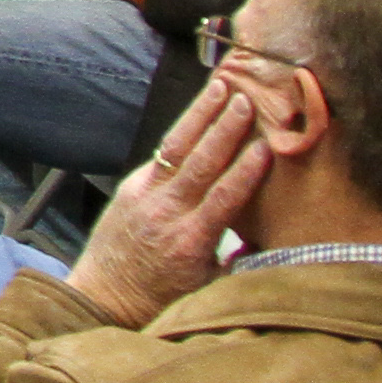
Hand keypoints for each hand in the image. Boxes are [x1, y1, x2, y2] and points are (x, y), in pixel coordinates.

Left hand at [60, 72, 269, 328]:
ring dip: (199, 115)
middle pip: (199, 163)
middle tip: (246, 100)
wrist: (105, 296)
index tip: (267, 147)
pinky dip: (181, 130)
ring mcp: (145, 195)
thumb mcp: (210, 286)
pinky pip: (162, 154)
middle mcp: (166, 213)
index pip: (224, 198)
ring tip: (220, 86)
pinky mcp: (131, 186)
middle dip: (224, 129)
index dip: (246, 172)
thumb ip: (240, 260)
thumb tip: (276, 237)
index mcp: (190, 241)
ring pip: (176, 148)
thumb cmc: (164, 295)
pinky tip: (199, 111)